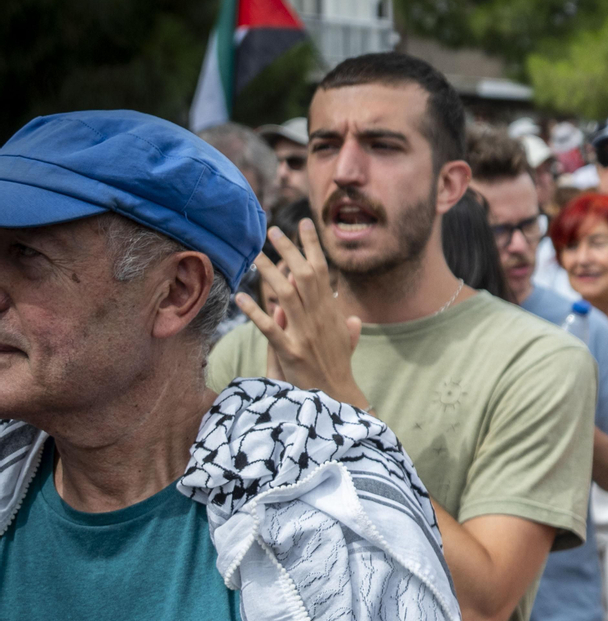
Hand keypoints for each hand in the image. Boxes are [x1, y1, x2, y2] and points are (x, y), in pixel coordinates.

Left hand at [236, 221, 367, 409]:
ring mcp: (305, 334)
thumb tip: (353, 318)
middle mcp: (319, 319)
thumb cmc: (339, 369)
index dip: (313, 246)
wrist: (337, 397)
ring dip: (269, 274)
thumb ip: (349, 329)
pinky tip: (241, 297)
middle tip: (273, 230)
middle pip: (304, 276)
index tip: (304, 223)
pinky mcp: (290, 352)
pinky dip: (255, 312)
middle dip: (289, 251)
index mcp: (332, 312)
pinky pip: (270, 328)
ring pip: (286, 296)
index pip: (322, 271)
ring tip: (254, 256)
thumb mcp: (347, 345)